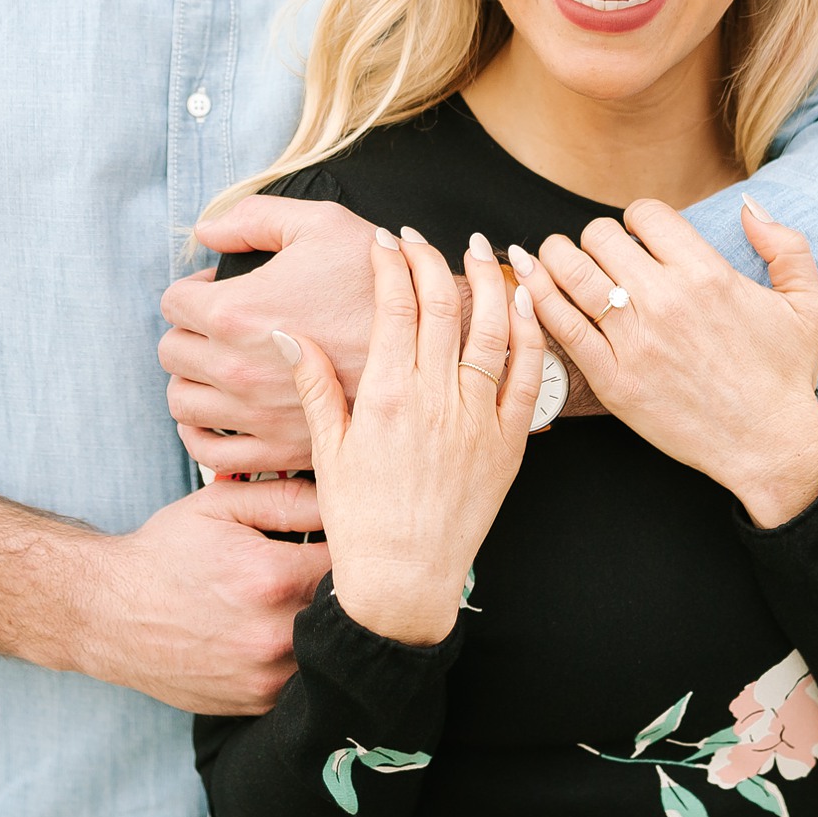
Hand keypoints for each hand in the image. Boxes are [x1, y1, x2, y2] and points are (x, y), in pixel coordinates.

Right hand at [79, 478, 330, 712]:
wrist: (110, 614)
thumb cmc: (167, 551)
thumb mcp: (220, 504)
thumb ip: (287, 496)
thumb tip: (342, 494)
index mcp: (274, 577)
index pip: (353, 557)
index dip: (354, 542)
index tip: (346, 534)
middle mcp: (276, 635)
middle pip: (349, 606)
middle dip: (345, 582)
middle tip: (325, 564)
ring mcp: (268, 677)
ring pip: (330, 646)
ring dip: (325, 621)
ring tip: (297, 596)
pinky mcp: (259, 703)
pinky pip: (305, 676)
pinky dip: (302, 652)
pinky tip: (277, 628)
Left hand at [161, 196, 377, 472]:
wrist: (430, 344)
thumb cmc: (375, 281)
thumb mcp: (319, 224)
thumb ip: (253, 217)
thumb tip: (206, 229)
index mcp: (236, 311)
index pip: (174, 303)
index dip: (194, 290)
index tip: (218, 291)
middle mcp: (236, 369)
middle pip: (172, 353)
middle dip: (189, 333)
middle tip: (220, 326)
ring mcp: (254, 416)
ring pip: (182, 404)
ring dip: (193, 381)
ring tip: (221, 367)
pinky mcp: (276, 449)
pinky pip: (209, 452)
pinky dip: (203, 433)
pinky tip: (222, 414)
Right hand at [277, 229, 542, 644]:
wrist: (405, 579)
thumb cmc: (361, 518)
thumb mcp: (327, 448)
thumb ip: (314, 385)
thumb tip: (288, 334)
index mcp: (386, 396)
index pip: (394, 306)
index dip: (391, 264)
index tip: (386, 241)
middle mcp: (435, 399)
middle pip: (442, 304)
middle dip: (431, 259)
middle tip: (422, 237)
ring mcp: (477, 418)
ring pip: (491, 329)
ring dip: (486, 279)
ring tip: (477, 248)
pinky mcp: (509, 441)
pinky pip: (529, 376)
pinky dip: (529, 332)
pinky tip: (523, 301)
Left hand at [514, 196, 817, 526]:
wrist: (770, 446)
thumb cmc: (786, 376)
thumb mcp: (808, 304)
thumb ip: (787, 246)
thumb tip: (749, 205)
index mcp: (708, 274)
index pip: (646, 214)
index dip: (638, 218)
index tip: (639, 236)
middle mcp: (666, 301)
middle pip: (599, 236)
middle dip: (597, 238)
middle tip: (602, 255)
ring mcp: (635, 340)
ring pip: (571, 271)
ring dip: (557, 256)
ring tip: (558, 259)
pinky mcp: (613, 378)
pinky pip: (561, 324)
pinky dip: (538, 296)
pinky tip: (530, 281)